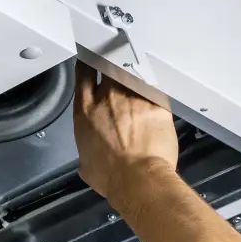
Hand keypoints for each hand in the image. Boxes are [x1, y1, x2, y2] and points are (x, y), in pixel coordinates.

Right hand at [74, 68, 178, 203]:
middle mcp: (108, 98)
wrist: (138, 177)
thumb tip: (92, 150)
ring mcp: (134, 98)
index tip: (91, 63)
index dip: (88, 65)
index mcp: (86, 110)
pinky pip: (155, 92)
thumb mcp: (85, 161)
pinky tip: (156, 104)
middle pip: (109, 69)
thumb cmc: (111, 174)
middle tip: (118, 73)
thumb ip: (87, 146)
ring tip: (139, 91)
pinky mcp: (156, 104)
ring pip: (134, 78)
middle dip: (113, 69)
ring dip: (135, 81)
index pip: (84, 74)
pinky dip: (154, 96)